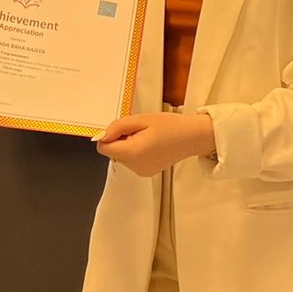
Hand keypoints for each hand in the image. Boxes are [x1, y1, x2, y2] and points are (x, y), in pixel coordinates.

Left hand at [96, 112, 214, 176]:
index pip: (103, 148)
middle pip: (112, 152)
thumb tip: (100, 136)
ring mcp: (141, 171)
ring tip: (147, 136)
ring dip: (127, 144)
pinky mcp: (146, 172)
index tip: (122, 128)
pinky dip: (135, 151)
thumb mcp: (141, 119)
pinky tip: (150, 144)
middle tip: (139, 130)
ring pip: (121, 156)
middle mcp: (135, 167)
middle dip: (120, 139)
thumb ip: (117, 127)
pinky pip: (130, 160)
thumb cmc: (171, 126)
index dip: (108, 135)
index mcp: (133, 153)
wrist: (192, 137)